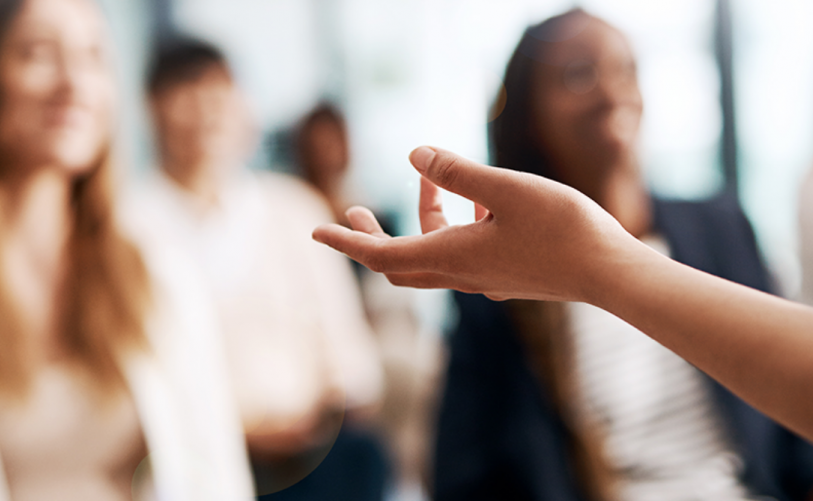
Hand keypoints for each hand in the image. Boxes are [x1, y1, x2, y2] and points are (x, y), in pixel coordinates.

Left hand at [313, 147, 638, 302]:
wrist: (609, 272)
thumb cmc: (562, 229)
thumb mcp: (505, 189)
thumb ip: (458, 173)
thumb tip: (415, 154)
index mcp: (452, 256)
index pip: (381, 255)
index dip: (346, 242)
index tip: (315, 230)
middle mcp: (462, 274)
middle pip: (400, 262)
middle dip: (372, 237)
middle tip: (356, 210)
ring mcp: (484, 278)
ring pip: (434, 254)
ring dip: (423, 220)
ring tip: (431, 179)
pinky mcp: (505, 275)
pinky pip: (463, 254)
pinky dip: (454, 227)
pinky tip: (478, 203)